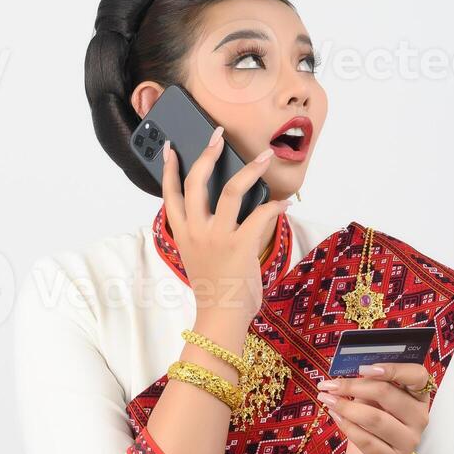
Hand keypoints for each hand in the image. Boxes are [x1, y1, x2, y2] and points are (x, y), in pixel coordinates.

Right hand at [160, 128, 287, 326]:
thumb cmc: (215, 290)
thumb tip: (224, 209)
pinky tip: (284, 201)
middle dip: (207, 154)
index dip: (168, 169)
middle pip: (196, 182)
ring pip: (232, 190)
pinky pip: (261, 214)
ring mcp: (218, 237)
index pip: (170, 194)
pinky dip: (276, 205)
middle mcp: (197, 231)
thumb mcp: (199, 257)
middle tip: (218, 136)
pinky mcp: (241, 245)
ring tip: (265, 157)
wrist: (221, 318)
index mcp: (183, 234)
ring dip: (251, 169)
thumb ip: (205, 233)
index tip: (170, 148)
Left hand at [315, 363, 433, 453]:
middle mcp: (419, 418)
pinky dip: (346, 425)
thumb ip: (370, 384)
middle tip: (330, 384)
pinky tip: (335, 416)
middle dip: (354, 386)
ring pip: (374, 418)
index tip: (363, 368)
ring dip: (346, 406)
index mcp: (419, 396)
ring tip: (327, 399)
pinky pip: (365, 440)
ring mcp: (408, 441)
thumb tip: (346, 370)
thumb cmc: (377, 421)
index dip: (393, 368)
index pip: (418, 376)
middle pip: (388, 394)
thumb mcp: (377, 400)